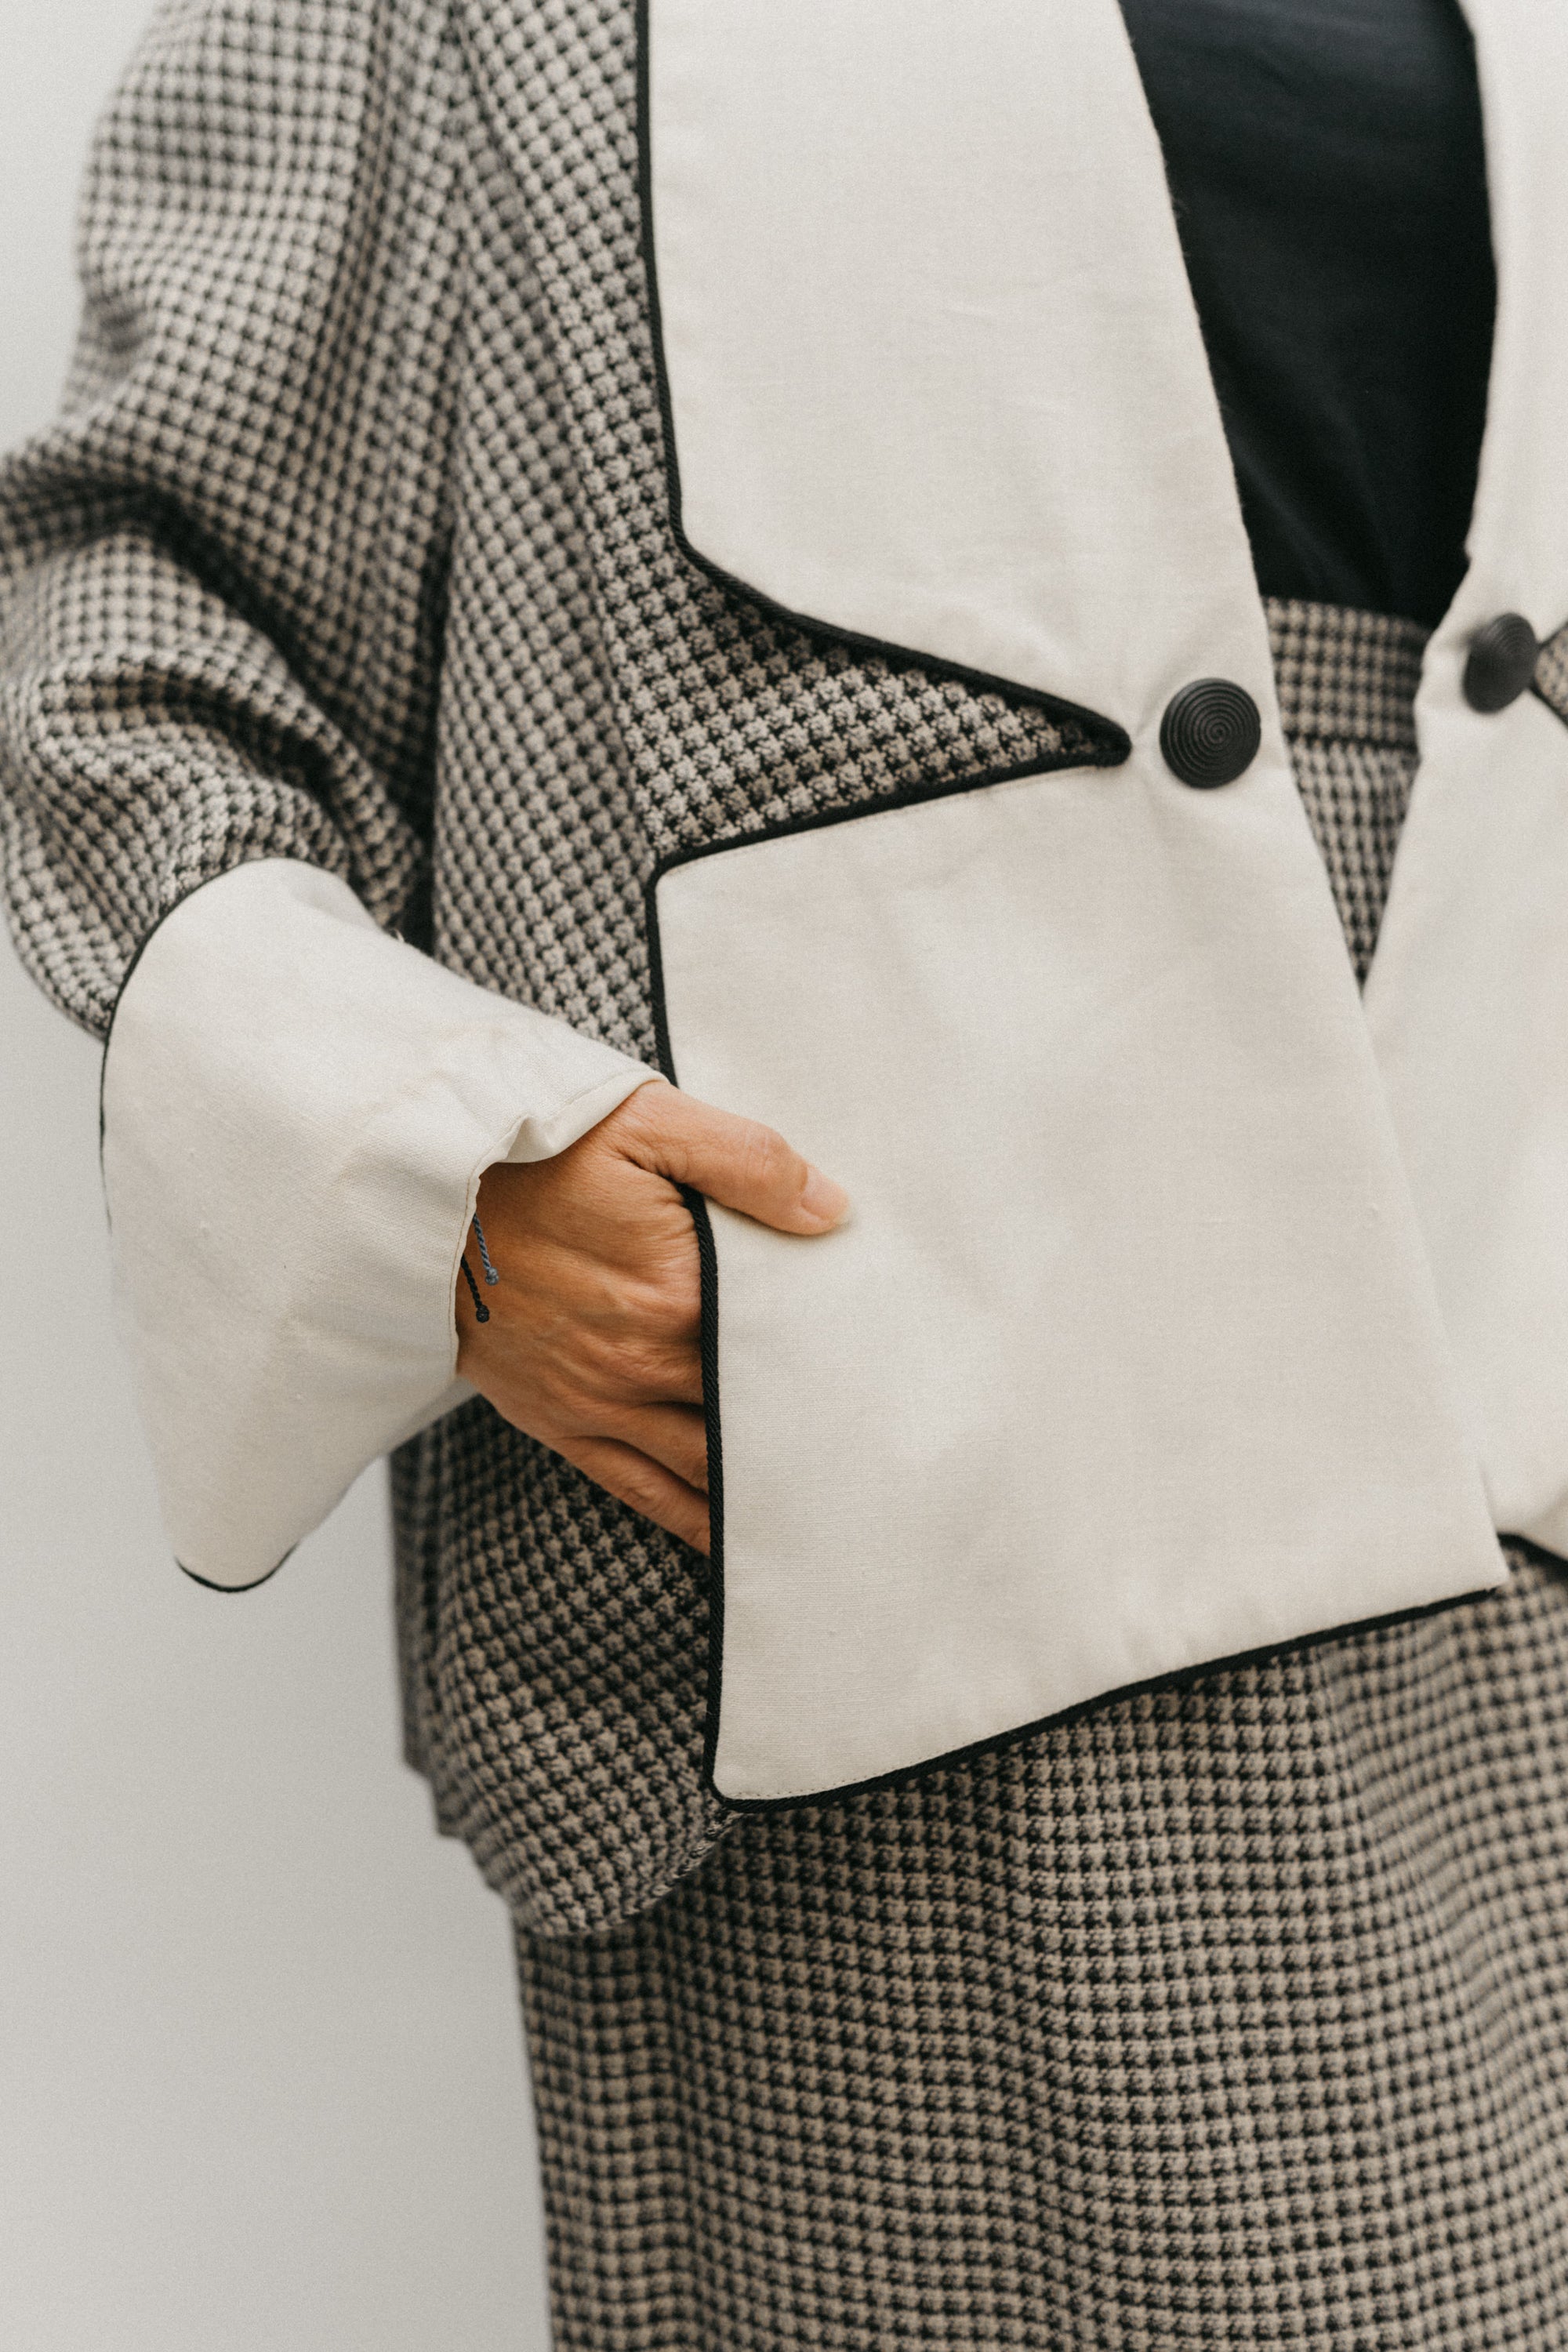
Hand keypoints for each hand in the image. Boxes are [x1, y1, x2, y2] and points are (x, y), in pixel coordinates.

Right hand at [454, 1081, 848, 1551]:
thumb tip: (832, 1210)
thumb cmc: (537, 1148)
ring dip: (769, 1486)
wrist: (418, 1190)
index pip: (786, 1341)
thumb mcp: (647, 1120)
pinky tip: (741, 1535)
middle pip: (756, 1412)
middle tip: (890, 1455)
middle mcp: (644, 1363)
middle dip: (817, 1432)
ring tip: (838, 1511)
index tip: (893, 1371)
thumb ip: (747, 1160)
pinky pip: (643, 1490)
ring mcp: (601, 1402)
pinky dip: (696, 1520)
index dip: (838, 1357)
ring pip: (708, 1466)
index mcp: (679, 1292)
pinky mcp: (562, 1422)